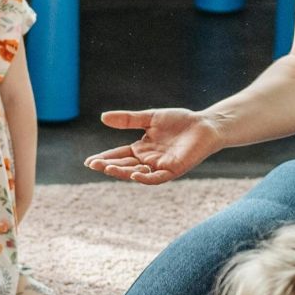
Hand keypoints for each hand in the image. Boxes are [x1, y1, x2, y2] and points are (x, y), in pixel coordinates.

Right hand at [85, 109, 225, 184]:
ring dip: (122, 172)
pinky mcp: (173, 170)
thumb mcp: (150, 118)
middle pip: (124, 165)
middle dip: (108, 166)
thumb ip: (128, 120)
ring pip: (136, 173)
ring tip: (107, 168)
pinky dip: (145, 177)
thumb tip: (103, 117)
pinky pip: (156, 178)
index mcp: (142, 149)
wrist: (206, 125)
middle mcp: (149, 160)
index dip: (105, 158)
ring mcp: (160, 167)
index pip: (119, 155)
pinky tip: (134, 174)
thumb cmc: (181, 121)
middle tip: (93, 164)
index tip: (89, 161)